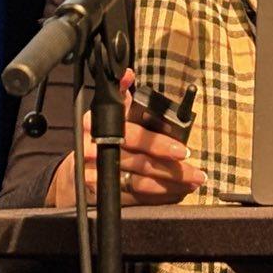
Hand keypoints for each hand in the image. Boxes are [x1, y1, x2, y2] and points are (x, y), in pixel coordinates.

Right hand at [44, 70, 206, 207]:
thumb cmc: (102, 137)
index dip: (159, 144)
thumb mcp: (110, 113)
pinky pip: (136, 199)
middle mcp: (96, 149)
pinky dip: (159, 197)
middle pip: (140, 162)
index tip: (182, 149)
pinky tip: (176, 193)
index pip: (133, 135)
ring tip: (192, 182)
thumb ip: (122, 95)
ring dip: (170, 185)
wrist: (76, 172)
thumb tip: (127, 74)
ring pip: (140, 183)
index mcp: (98, 124)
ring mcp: (97, 175)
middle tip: (196, 172)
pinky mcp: (103, 196)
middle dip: (172, 169)